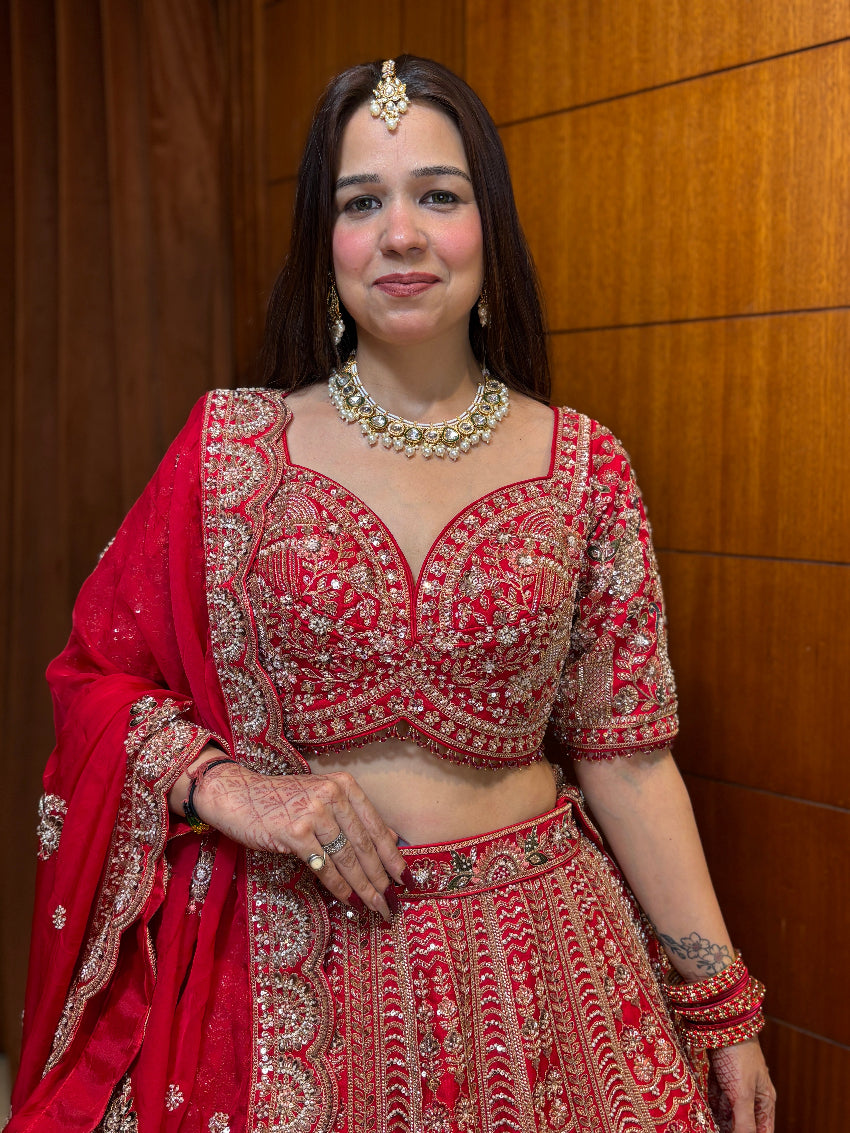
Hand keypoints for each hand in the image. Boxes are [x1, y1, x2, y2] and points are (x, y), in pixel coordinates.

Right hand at [193, 763, 408, 920]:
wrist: (238, 796)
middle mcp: (332, 795)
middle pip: (364, 844)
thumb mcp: (322, 798)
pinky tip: (350, 900)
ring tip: (375, 907)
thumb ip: (354, 815)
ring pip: (347, 858)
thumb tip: (391, 840)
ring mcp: (313, 813)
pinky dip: (340, 887)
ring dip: (364, 887)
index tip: (405, 878)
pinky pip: (324, 867)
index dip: (392, 855)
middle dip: (381, 877)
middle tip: (391, 902)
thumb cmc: (282, 801)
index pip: (375, 825)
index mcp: (344, 785)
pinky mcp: (295, 832)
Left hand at [708, 1039, 775, 1132]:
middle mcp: (752, 1094)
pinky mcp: (720, 1074)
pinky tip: (702, 1114)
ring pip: (727, 1111)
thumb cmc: (739, 1054)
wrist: (723, 1021)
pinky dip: (710, 1107)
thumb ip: (745, 1122)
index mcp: (764, 1100)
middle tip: (715, 1132)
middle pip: (743, 1122)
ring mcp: (735, 1083)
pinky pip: (715, 1097)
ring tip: (707, 1128)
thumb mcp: (743, 1093)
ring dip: (719, 1121)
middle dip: (731, 1130)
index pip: (762, 1131)